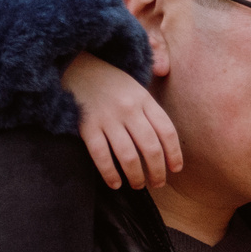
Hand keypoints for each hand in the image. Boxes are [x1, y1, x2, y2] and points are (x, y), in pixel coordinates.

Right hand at [63, 53, 183, 189]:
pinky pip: (101, 156)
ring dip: (136, 176)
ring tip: (138, 185)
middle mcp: (129, 109)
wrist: (75, 66)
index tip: (176, 169)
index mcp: (144, 98)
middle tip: (158, 183)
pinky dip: (110, 173)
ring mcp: (107, 118)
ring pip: (128, 156)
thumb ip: (150, 108)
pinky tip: (115, 183)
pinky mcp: (87, 126)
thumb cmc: (109, 82)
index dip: (174, 154)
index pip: (167, 131)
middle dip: (157, 171)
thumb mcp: (135, 86)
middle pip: (151, 147)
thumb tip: (166, 140)